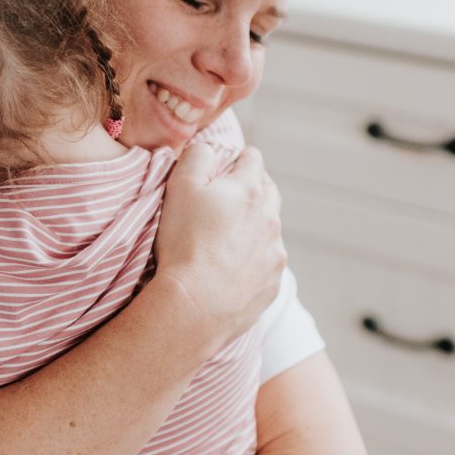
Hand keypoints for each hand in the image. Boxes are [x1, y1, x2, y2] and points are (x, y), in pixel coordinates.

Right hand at [155, 144, 285, 347]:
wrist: (196, 306)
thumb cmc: (184, 244)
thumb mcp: (179, 187)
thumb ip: (196, 156)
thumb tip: (208, 148)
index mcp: (249, 190)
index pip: (252, 158)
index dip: (235, 159)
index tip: (223, 168)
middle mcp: (270, 218)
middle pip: (268, 190)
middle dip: (250, 189)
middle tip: (224, 201)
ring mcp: (275, 253)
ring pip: (269, 228)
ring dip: (253, 227)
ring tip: (224, 241)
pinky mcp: (273, 283)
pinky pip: (267, 263)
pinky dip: (253, 260)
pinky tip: (231, 269)